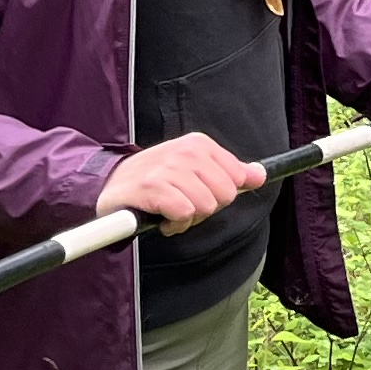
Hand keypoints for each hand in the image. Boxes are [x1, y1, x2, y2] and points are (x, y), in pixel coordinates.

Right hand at [96, 132, 268, 225]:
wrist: (110, 184)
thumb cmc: (157, 180)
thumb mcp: (196, 170)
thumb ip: (229, 173)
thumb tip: (260, 176)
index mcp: (200, 144)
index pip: (237, 180)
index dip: (219, 196)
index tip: (198, 192)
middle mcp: (186, 151)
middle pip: (225, 196)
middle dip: (205, 209)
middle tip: (181, 204)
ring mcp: (168, 167)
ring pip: (205, 207)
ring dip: (187, 219)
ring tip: (168, 210)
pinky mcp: (151, 187)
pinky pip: (183, 213)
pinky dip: (173, 224)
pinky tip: (159, 217)